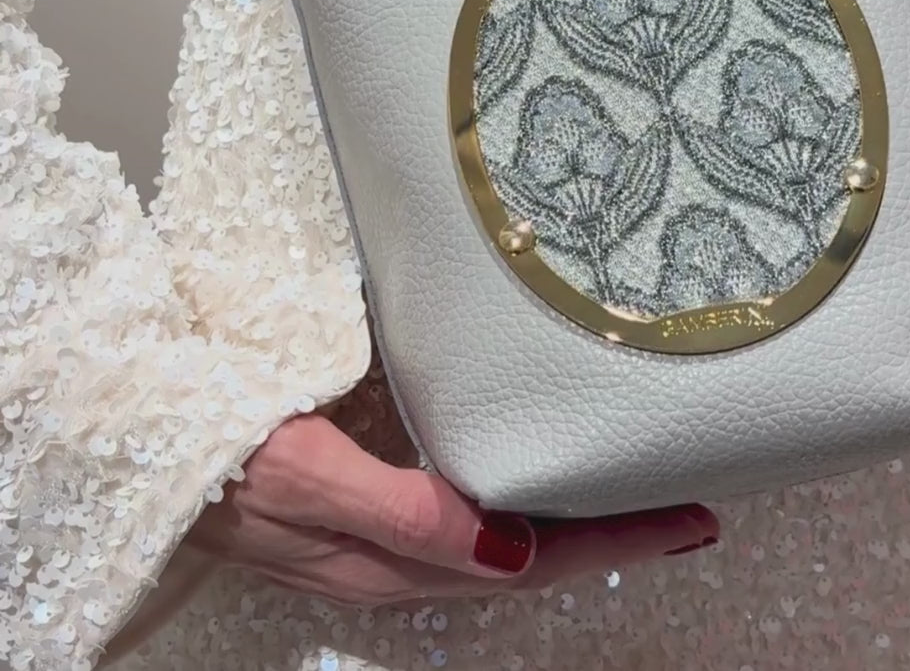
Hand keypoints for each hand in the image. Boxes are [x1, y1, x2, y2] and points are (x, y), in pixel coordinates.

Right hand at [189, 413, 718, 604]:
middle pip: (534, 554)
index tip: (687, 516)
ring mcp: (385, 532)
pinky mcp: (368, 502)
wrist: (141, 432)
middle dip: (613, 534)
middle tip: (687, 502)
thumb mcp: (305, 476)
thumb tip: (502, 551)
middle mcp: (402, 556)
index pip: (534, 558)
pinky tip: (532, 469)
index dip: (616, 543)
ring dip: (573, 515)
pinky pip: (464, 509)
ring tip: (631, 486)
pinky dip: (518, 491)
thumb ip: (398, 513)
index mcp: (396, 558)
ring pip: (504, 536)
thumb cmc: (221, 447)